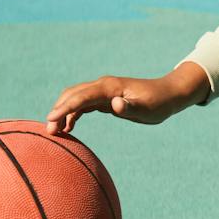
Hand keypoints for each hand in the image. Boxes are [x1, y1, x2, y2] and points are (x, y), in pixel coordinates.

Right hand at [45, 62, 210, 134]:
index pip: (81, 96)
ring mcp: (103, 91)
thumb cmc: (158, 103)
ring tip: (55, 132)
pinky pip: (83, 104)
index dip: (65, 107)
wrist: (168, 95)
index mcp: (109, 87)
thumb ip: (129, 107)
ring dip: (63, 113)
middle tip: (50, 131)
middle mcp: (103, 86)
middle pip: (73, 95)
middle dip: (59, 110)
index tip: (51, 119)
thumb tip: (114, 104)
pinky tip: (69, 127)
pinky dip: (73, 114)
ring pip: (75, 99)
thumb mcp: (146, 109)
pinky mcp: (105, 98)